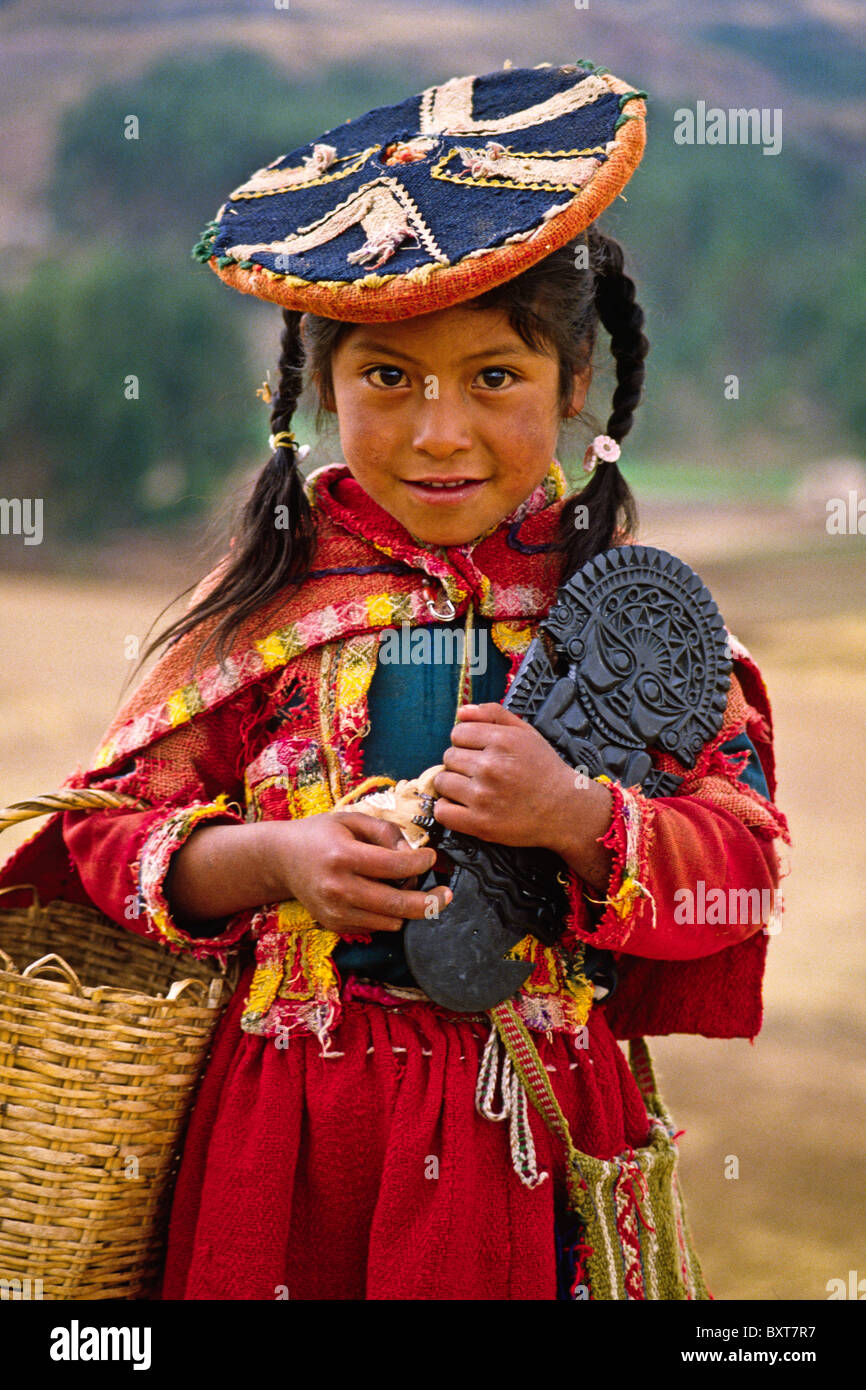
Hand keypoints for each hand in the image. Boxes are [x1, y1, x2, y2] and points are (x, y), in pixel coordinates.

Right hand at [271, 811, 451, 932]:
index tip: (430, 857)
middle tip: (446, 894)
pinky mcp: (335, 925)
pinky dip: (387, 914)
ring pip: (391, 921)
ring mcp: (335, 912)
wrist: (282, 859)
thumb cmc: (320, 834)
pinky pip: (376, 927)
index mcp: (343, 857)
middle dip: (430, 901)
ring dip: (406, 907)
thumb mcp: (352, 819)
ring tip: (405, 888)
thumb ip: (386, 832)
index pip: (395, 867)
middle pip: (397, 905)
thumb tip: (412, 852)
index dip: (420, 863)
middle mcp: (338, 889)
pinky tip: (381, 896)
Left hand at [432, 703, 613, 888]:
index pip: (457, 733)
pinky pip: (442, 811)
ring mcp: (484, 797)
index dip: (466, 742)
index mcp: (503, 741)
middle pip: (448, 757)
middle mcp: (491, 767)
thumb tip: (461, 711)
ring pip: (442, 782)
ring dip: (453, 785)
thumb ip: (493, 714)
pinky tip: (463, 806)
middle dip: (461, 762)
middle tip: (481, 772)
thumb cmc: (544, 770)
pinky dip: (448, 809)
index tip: (479, 752)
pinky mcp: (480, 824)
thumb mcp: (525, 732)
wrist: (565, 810)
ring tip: (474, 789)